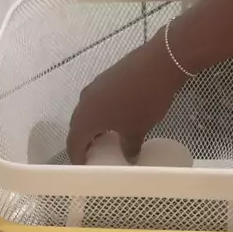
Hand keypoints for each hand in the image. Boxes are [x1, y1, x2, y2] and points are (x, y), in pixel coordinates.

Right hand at [67, 31, 185, 163]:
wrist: (158, 64)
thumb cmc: (143, 102)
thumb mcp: (137, 130)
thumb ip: (129, 148)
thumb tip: (129, 158)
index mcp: (86, 117)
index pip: (73, 142)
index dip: (77, 157)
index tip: (83, 167)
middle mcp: (85, 101)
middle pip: (77, 125)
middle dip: (83, 140)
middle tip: (94, 153)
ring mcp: (95, 86)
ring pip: (87, 111)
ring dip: (93, 125)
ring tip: (106, 137)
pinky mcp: (107, 77)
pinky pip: (97, 100)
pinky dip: (101, 112)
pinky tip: (116, 116)